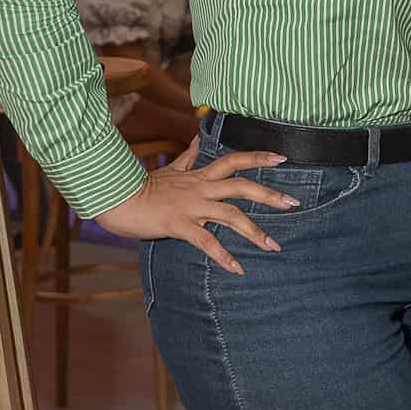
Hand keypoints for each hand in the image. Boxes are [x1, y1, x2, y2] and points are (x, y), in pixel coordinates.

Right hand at [97, 145, 300, 273]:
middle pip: (241, 187)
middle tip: (294, 203)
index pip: (234, 160)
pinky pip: (206, 242)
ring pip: (230, 215)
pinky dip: (223, 256)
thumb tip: (199, 140)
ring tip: (273, 245)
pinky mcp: (178, 225)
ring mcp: (190, 207)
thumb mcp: (169, 169)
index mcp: (199, 176)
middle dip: (269, 195)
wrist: (116, 197)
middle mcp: (199, 189)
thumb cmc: (141, 187)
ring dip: (254, 231)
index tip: (282, 158)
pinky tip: (237, 269)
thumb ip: (188, 157)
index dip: (258, 158)